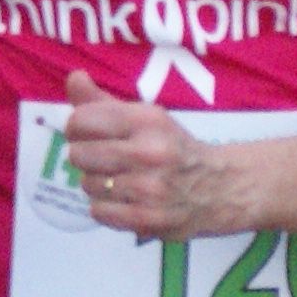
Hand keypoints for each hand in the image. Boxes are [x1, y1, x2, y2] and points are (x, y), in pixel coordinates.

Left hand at [56, 71, 247, 240]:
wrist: (222, 189)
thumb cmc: (174, 149)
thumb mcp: (147, 118)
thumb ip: (103, 101)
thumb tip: (74, 77)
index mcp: (148, 121)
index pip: (81, 120)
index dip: (78, 128)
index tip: (90, 133)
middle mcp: (149, 152)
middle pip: (78, 154)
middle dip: (88, 158)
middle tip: (109, 160)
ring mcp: (148, 189)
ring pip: (87, 184)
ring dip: (99, 184)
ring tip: (124, 181)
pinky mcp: (146, 219)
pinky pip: (98, 211)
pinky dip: (107, 208)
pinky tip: (127, 201)